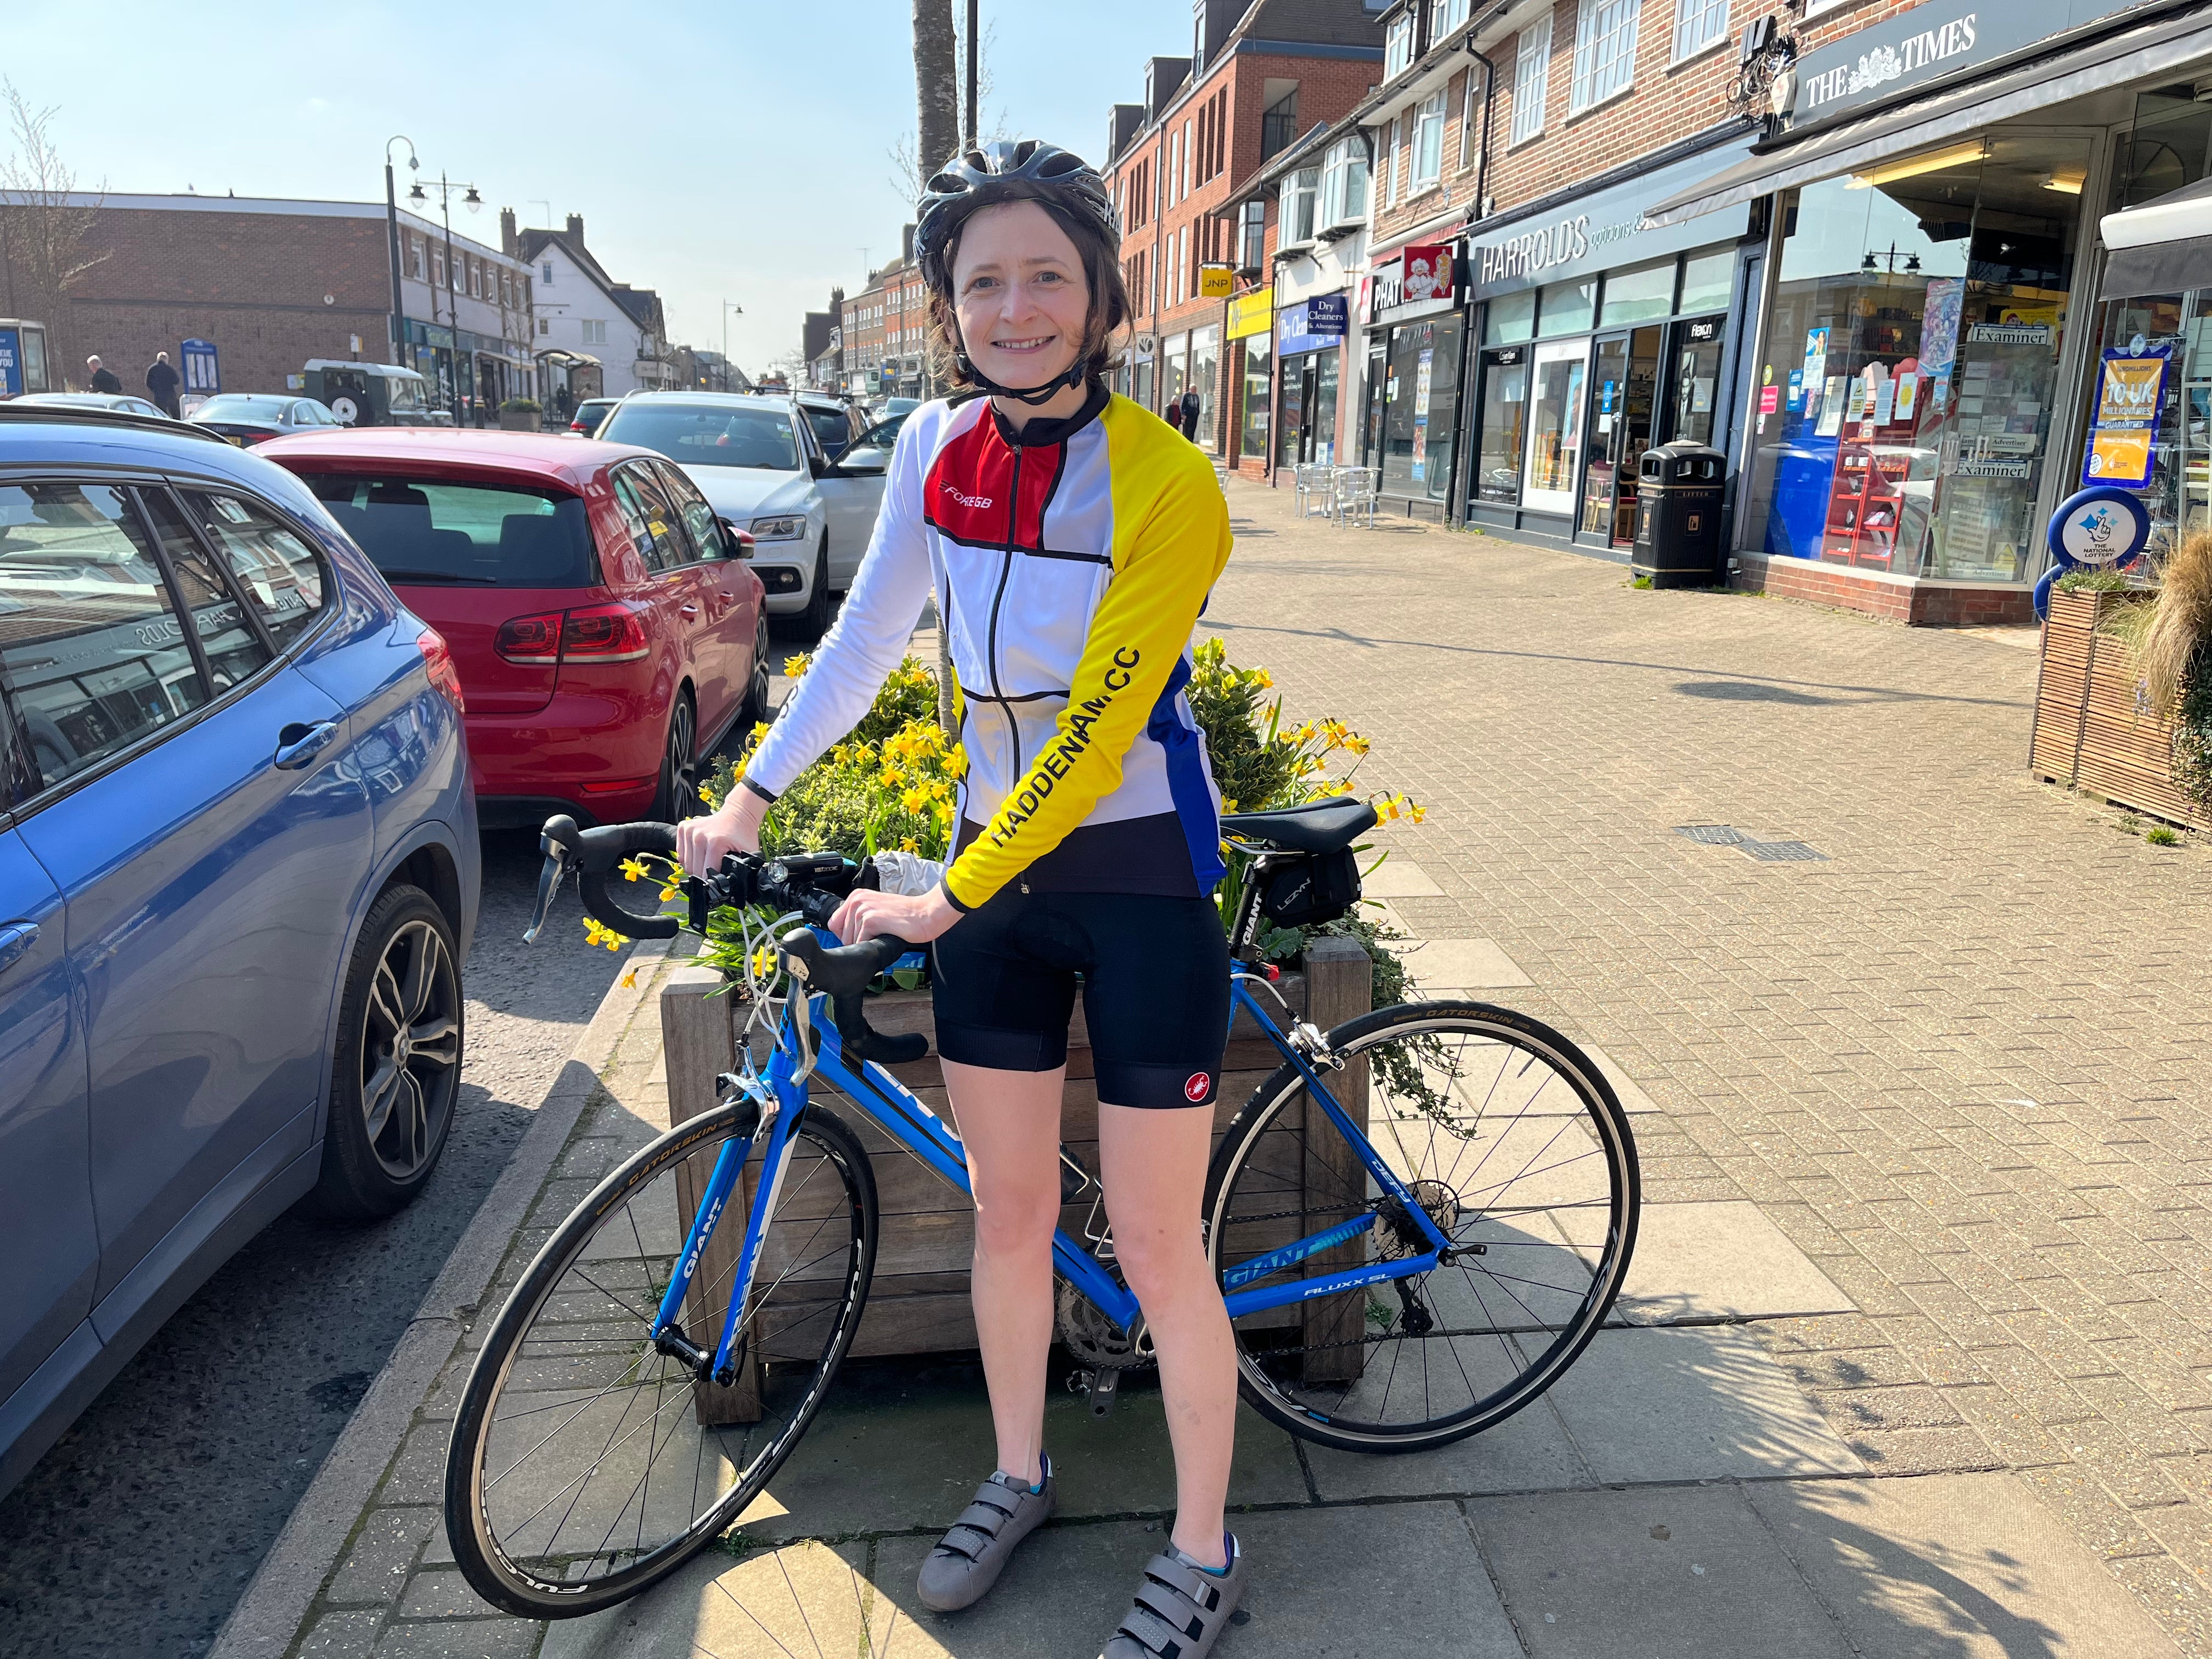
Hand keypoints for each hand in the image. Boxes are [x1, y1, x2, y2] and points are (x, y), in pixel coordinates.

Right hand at [675, 789, 764, 877]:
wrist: (738, 814)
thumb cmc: (743, 835)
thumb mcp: (748, 855)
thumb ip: (742, 872)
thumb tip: (736, 890)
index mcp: (714, 843)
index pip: (705, 874)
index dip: (713, 880)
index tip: (721, 876)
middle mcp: (698, 835)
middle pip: (693, 870)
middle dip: (704, 874)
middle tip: (716, 865)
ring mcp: (689, 830)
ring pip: (686, 864)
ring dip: (696, 866)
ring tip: (710, 857)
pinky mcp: (683, 827)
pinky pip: (681, 854)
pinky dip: (690, 857)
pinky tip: (701, 852)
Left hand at [827, 884, 960, 946]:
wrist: (926, 914)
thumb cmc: (906, 915)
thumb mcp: (877, 909)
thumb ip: (860, 917)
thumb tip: (847, 936)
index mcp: (856, 896)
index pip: (834, 923)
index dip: (846, 935)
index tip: (861, 937)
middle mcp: (856, 900)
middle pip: (841, 935)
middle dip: (856, 942)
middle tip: (875, 938)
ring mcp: (862, 909)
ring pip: (850, 941)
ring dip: (866, 945)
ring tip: (881, 937)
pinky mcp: (870, 920)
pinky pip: (861, 944)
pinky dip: (872, 947)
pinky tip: (884, 939)